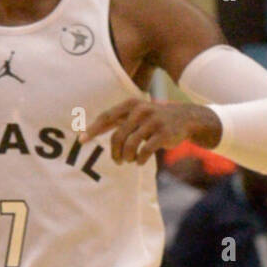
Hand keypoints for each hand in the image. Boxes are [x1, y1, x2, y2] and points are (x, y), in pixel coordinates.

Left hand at [80, 100, 221, 165]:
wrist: (186, 118)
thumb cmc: (154, 119)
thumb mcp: (136, 114)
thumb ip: (116, 121)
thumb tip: (87, 131)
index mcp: (131, 104)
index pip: (106, 117)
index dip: (93, 129)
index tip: (81, 141)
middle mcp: (140, 110)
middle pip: (117, 136)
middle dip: (115, 153)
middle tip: (117, 161)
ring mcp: (153, 121)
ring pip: (130, 145)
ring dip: (127, 157)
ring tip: (129, 160)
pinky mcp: (163, 133)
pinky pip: (145, 151)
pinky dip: (139, 160)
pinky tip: (139, 162)